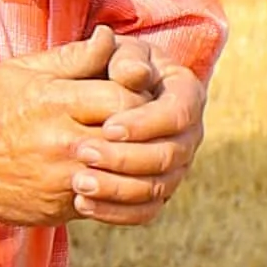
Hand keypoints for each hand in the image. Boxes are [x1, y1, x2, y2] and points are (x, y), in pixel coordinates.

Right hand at [0, 37, 208, 230]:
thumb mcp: (23, 71)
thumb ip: (72, 57)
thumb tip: (110, 39)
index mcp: (56, 102)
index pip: (125, 95)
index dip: (142, 91)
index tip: (141, 88)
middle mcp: (62, 142)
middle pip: (130, 135)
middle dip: (147, 127)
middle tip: (152, 120)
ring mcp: (62, 180)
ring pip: (125, 175)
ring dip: (141, 164)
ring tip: (143, 150)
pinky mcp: (60, 207)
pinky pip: (107, 202)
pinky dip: (121, 191)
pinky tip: (122, 176)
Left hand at [70, 35, 206, 223]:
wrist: (96, 94)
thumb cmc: (106, 65)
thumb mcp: (111, 54)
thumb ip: (121, 58)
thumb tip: (135, 72)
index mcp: (185, 92)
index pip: (178, 112)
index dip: (145, 123)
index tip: (107, 127)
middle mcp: (188, 132)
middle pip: (170, 154)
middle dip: (126, 158)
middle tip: (84, 153)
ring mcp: (177, 165)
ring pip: (158, 187)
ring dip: (118, 189)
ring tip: (78, 183)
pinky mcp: (158, 190)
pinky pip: (145, 211)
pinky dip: (115, 213)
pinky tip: (81, 205)